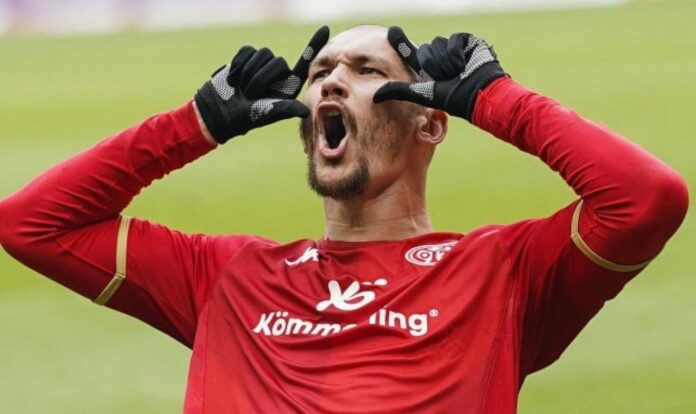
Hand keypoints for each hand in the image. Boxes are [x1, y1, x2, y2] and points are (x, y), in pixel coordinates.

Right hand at [194, 26, 329, 143]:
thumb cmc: (248, 116)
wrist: (221, 111)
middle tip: (251, 95)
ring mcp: (262, 64)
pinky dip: (238, 65)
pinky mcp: (247, 57)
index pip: (304, 62)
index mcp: (288, 85)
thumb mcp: (268, 114)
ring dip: (248, 73)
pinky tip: (234, 78)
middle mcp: (278, 72)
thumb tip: (305, 112)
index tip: (326, 28)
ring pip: (262, 54)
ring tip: (243, 88)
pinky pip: (247, 51)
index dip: (314, 45)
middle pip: (277, 61)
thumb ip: (286, 109)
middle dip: (261, 79)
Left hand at [373, 26, 506, 121]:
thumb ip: (399, 91)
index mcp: (429, 70)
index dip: (401, 42)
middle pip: (425, 50)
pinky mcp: (467, 41)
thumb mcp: (422, 94)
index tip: (392, 31)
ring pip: (438, 44)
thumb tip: (374, 96)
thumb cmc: (454, 99)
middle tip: (447, 78)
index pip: (411, 54)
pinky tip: (466, 64)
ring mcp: (454, 48)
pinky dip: (457, 53)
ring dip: (446, 61)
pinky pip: (454, 39)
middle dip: (433, 65)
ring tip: (458, 73)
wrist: (479, 94)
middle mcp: (440, 58)